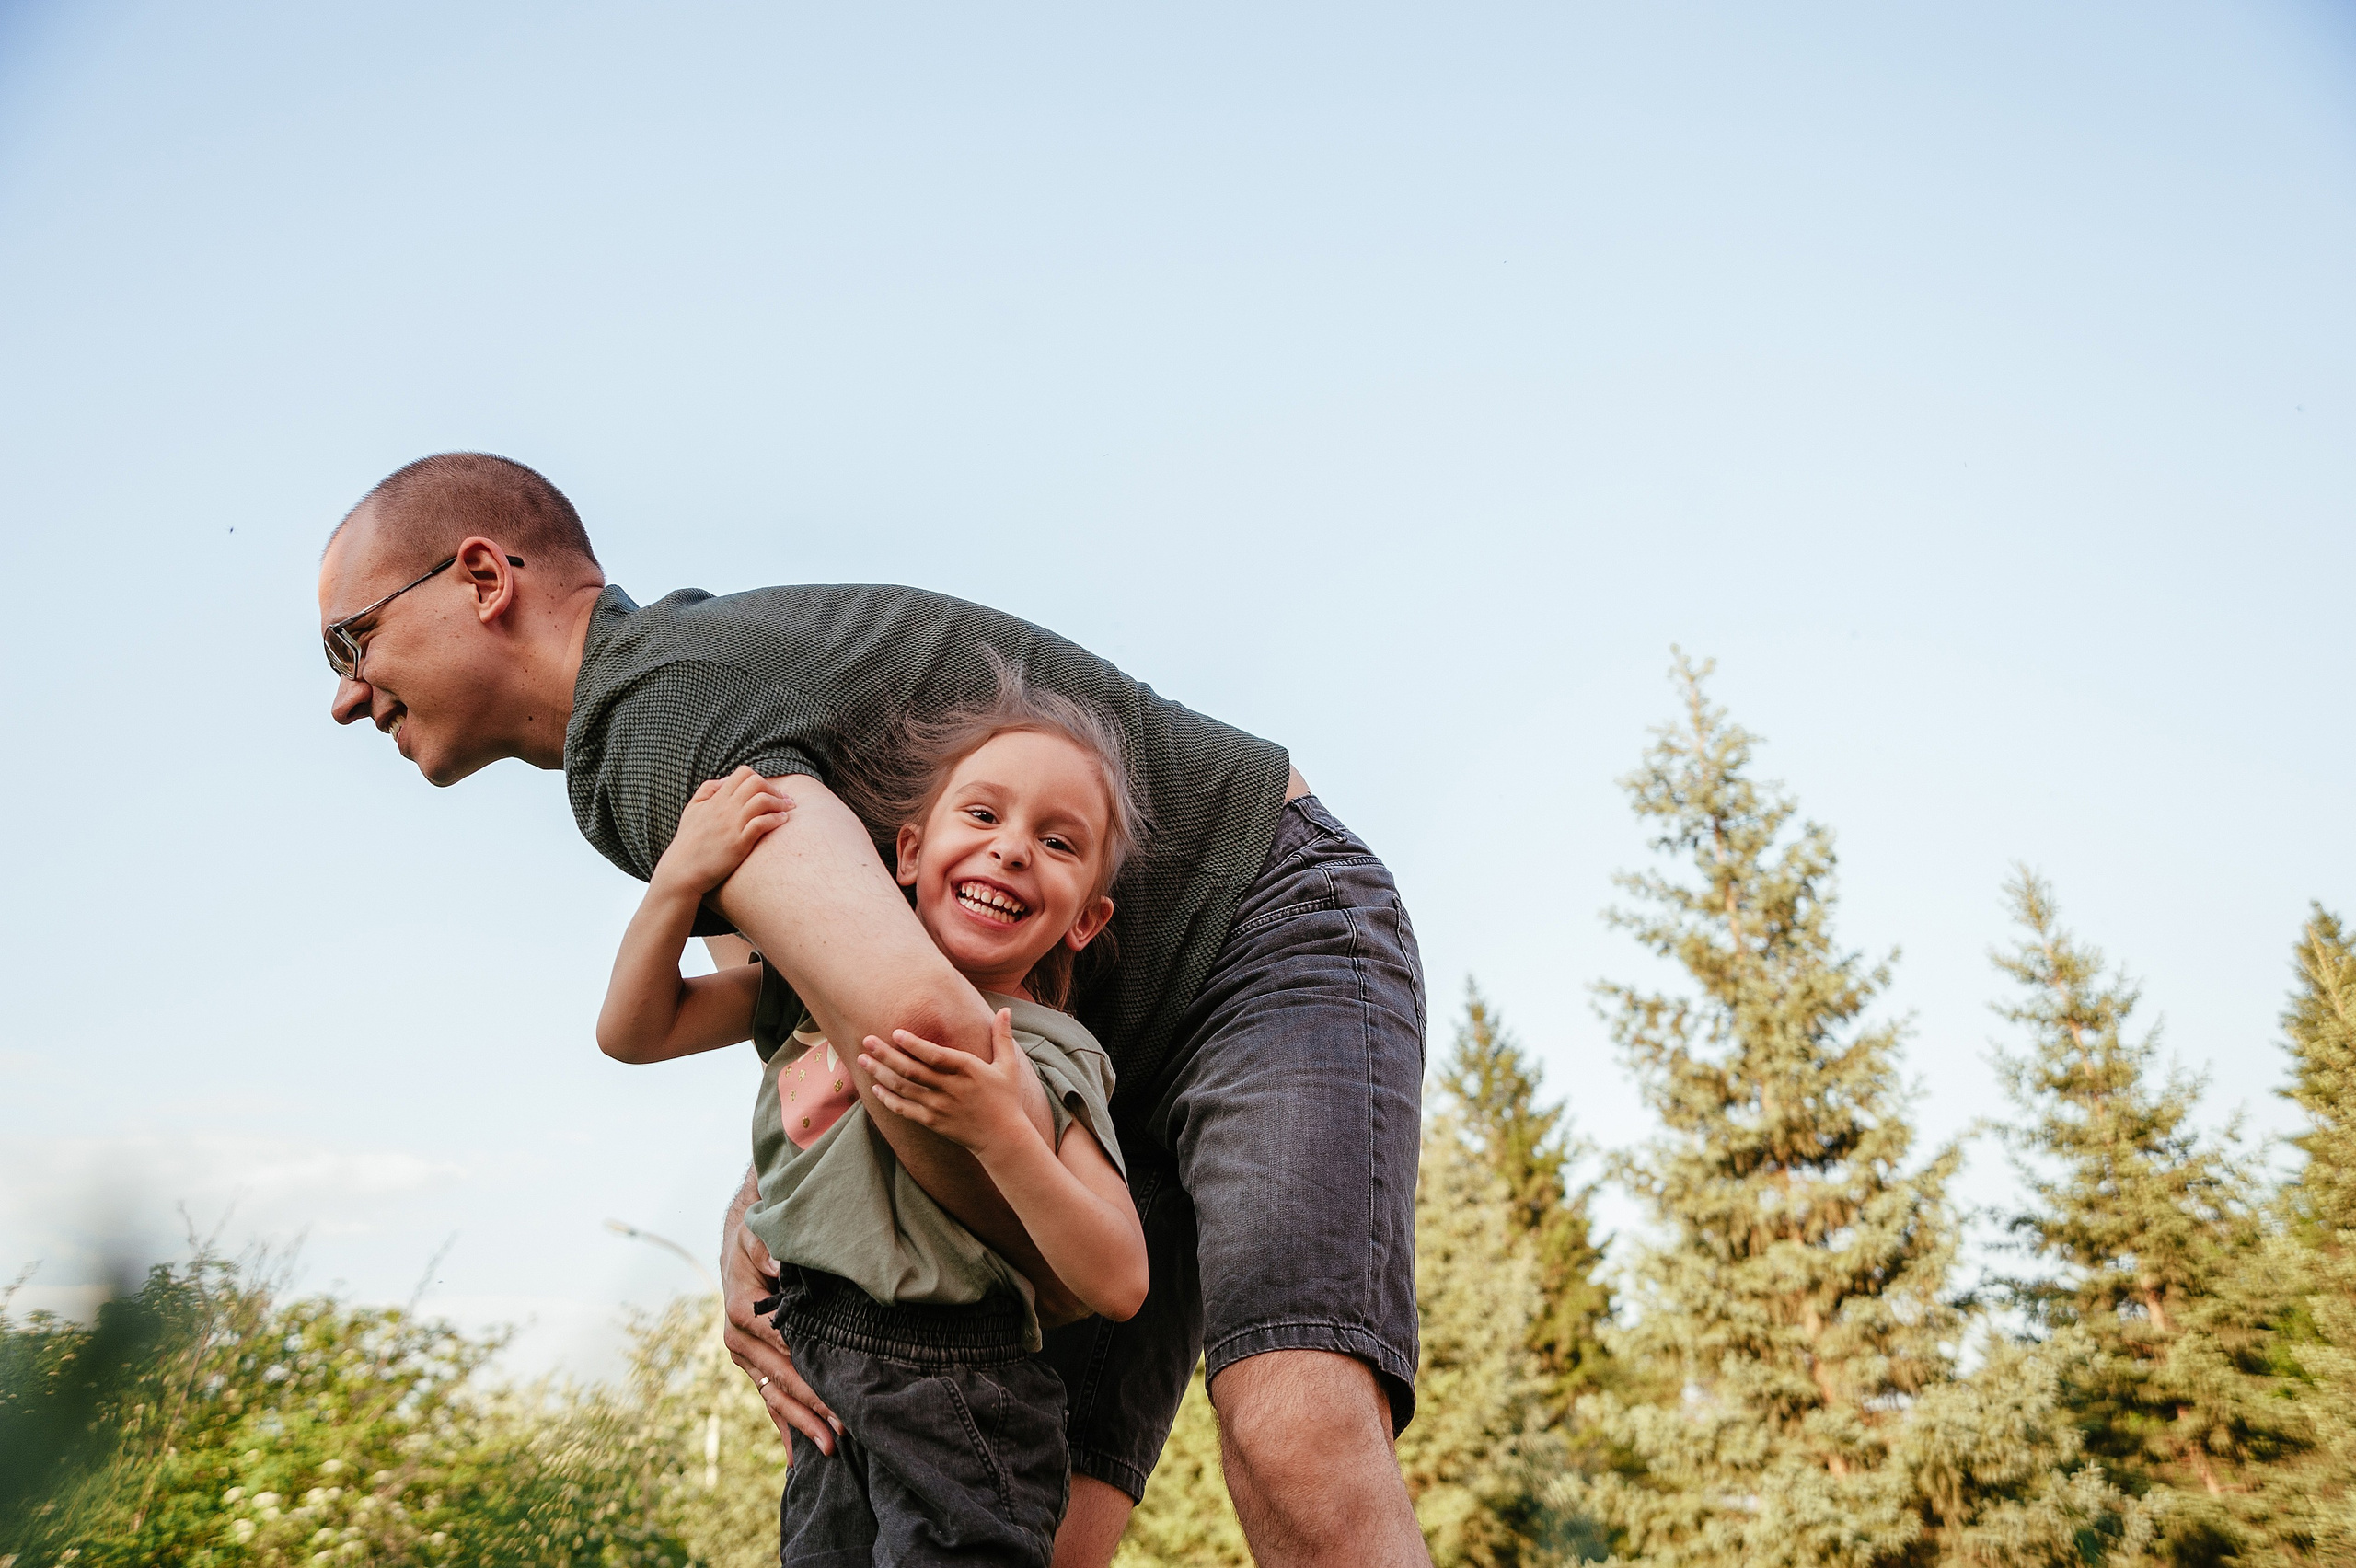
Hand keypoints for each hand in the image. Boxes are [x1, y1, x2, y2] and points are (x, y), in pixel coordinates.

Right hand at [652, 767, 793, 898]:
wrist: (681, 871)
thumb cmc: (688, 842)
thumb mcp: (692, 809)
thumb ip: (707, 790)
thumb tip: (727, 780)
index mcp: (715, 799)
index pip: (743, 773)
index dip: (759, 778)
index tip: (767, 791)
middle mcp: (724, 809)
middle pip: (756, 782)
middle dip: (773, 789)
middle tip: (782, 800)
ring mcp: (732, 826)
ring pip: (762, 800)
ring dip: (779, 803)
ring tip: (787, 810)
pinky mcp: (738, 844)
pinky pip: (761, 824)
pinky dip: (776, 819)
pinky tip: (782, 821)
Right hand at [721, 1217, 840, 1452]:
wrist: (739, 1241)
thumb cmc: (756, 1235)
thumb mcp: (759, 1234)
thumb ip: (770, 1249)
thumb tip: (781, 1261)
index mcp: (742, 1311)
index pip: (783, 1350)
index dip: (809, 1376)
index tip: (836, 1396)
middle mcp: (739, 1339)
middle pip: (780, 1380)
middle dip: (811, 1408)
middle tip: (842, 1433)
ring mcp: (745, 1356)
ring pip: (774, 1396)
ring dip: (801, 1423)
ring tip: (829, 1449)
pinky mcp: (753, 1363)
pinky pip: (769, 1397)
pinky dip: (784, 1425)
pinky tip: (797, 1455)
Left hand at [859, 1009, 1038, 1160]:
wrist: (1002, 1138)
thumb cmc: (1005, 1098)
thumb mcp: (1008, 1066)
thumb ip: (1002, 1037)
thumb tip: (1006, 1009)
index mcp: (968, 1070)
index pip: (936, 1055)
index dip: (914, 1045)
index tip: (895, 1033)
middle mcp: (951, 1088)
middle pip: (912, 1070)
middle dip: (886, 1054)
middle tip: (866, 1040)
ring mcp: (939, 1107)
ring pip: (904, 1088)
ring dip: (880, 1073)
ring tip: (862, 1060)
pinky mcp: (932, 1122)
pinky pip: (904, 1109)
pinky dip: (888, 1099)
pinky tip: (874, 1088)